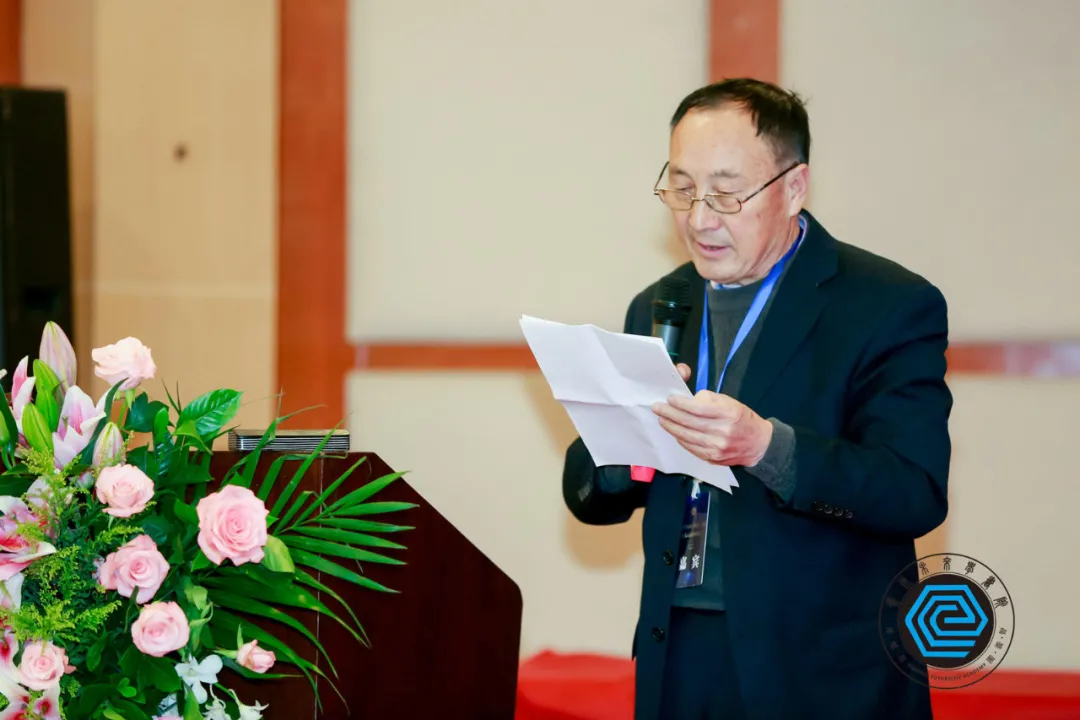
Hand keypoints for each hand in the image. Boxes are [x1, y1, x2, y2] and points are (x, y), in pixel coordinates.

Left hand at [653, 367, 773, 466]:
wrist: (758, 444)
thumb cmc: (742, 419)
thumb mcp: (730, 403)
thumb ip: (709, 400)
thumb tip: (689, 401)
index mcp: (728, 414)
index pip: (699, 408)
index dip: (681, 404)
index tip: (670, 399)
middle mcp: (722, 432)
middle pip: (689, 423)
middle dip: (670, 414)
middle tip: (657, 408)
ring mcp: (717, 447)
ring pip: (687, 437)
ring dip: (671, 427)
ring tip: (662, 419)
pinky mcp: (713, 458)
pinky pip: (691, 448)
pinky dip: (681, 439)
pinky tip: (674, 432)